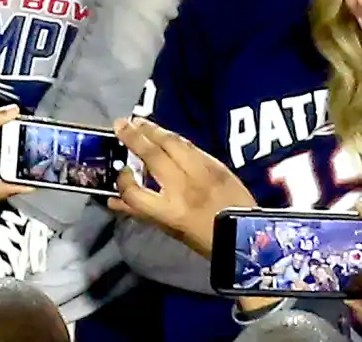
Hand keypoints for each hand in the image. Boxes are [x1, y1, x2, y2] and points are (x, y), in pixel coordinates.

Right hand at [108, 117, 255, 256]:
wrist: (248, 235)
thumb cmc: (205, 240)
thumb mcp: (171, 231)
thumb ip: (143, 212)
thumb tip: (114, 200)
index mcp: (170, 212)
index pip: (135, 193)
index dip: (123, 182)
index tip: (121, 172)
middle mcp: (183, 188)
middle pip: (153, 156)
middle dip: (134, 137)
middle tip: (119, 124)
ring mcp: (201, 172)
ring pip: (173, 143)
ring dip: (154, 130)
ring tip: (138, 121)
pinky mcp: (216, 163)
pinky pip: (190, 145)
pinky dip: (174, 138)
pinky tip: (164, 133)